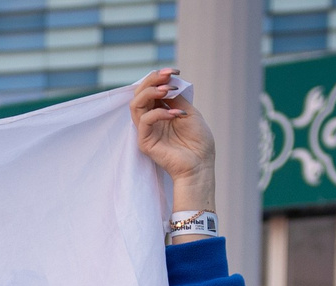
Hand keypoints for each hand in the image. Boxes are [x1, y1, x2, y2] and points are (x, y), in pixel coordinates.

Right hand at [129, 68, 215, 216]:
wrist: (200, 164)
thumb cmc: (198, 141)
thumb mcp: (189, 112)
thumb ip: (176, 98)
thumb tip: (168, 81)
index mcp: (159, 112)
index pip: (150, 90)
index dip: (159, 77)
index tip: (174, 71)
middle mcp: (150, 120)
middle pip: (139, 93)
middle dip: (152, 80)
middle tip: (167, 77)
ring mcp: (146, 131)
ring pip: (135, 104)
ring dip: (151, 92)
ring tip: (168, 90)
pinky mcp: (145, 142)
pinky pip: (144, 121)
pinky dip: (159, 112)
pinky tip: (175, 114)